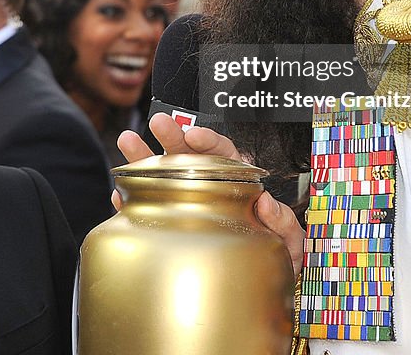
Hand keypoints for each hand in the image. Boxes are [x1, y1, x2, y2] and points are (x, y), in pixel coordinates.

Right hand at [116, 112, 305, 276]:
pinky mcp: (171, 225)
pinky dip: (134, 201)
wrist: (257, 289)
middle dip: (173, 136)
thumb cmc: (274, 259)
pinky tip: (122, 195)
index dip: (209, 142)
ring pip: (164, 175)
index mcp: (238, 183)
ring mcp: (187, 203)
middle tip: (158, 122)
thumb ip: (283, 223)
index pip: (223, 154)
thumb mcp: (288, 243)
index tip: (195, 136)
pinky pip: (149, 208)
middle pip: (189, 154)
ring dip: (144, 158)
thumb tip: (267, 203)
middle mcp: (209, 187)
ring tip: (127, 141)